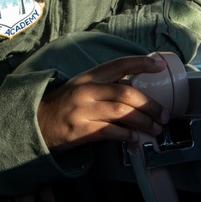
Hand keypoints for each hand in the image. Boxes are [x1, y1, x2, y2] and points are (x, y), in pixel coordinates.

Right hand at [37, 54, 169, 151]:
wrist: (36, 123)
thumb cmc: (63, 105)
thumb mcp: (81, 87)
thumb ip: (104, 86)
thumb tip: (136, 91)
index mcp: (88, 77)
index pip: (118, 65)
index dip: (140, 63)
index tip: (158, 66)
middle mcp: (86, 91)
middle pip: (125, 92)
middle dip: (150, 104)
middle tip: (164, 114)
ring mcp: (83, 111)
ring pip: (121, 112)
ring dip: (143, 121)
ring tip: (155, 128)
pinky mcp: (81, 130)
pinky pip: (110, 131)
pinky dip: (126, 134)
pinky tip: (135, 137)